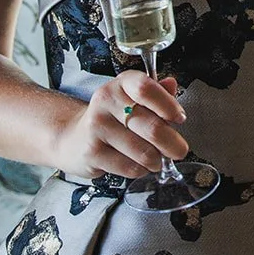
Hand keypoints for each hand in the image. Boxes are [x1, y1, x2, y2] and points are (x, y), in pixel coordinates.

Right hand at [56, 71, 186, 178]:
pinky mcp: (92, 152)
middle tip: (179, 150)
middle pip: (151, 126)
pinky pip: (130, 168)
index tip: (180, 118)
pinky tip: (138, 165)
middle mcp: (106, 101)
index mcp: (122, 83)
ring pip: (144, 152)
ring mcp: (96, 127)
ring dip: (157, 160)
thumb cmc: (112, 117)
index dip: (168, 105)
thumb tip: (172, 84)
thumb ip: (156, 93)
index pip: (146, 88)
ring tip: (156, 159)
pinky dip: (141, 170)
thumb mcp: (133, 98)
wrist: (74, 138)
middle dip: (172, 143)